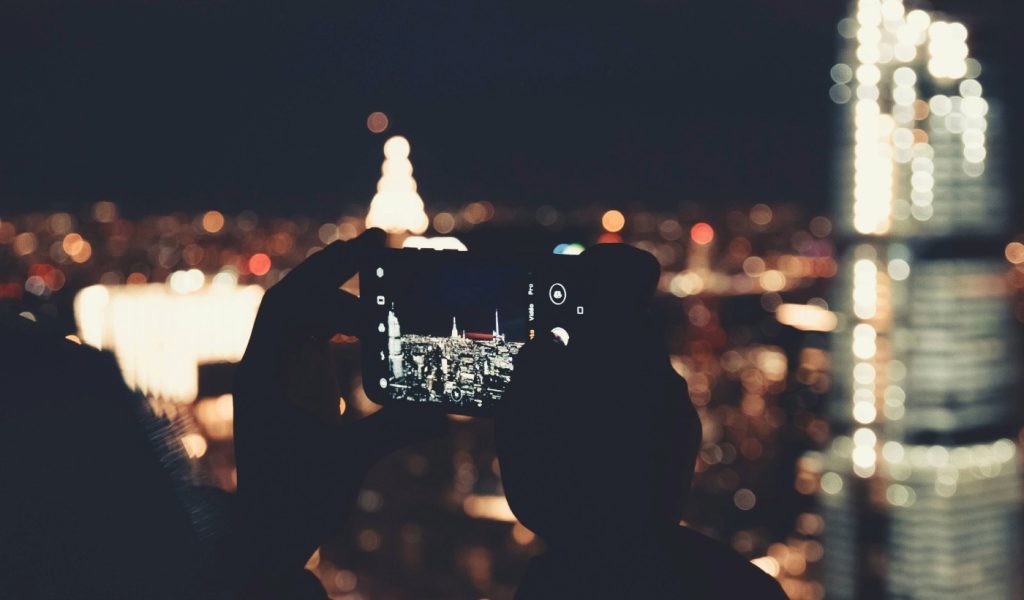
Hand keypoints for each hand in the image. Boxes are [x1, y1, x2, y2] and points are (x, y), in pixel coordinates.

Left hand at [232, 229, 445, 594]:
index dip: (332, 295)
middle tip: (379, 240)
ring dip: (337, 282)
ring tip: (378, 259)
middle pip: (294, 295)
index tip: (378, 310)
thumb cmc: (296, 500)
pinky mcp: (298, 384)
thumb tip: (448, 413)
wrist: (270, 532)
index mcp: (267, 377)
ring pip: (302, 310)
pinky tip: (374, 314)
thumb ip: (396, 431)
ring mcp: (281, 372)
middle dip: (334, 264)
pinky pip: (316, 333)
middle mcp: (269, 365)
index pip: (288, 312)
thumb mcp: (348, 462)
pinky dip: (343, 314)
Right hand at [495, 244, 698, 551]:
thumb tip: (546, 344)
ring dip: (615, 372)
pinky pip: (656, 398)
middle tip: (564, 351)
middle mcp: (656, 368)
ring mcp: (676, 402)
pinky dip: (634, 405)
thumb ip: (532, 374)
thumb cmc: (564, 490)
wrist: (626, 556)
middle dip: (599, 331)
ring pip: (643, 363)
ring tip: (579, 405)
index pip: (625, 279)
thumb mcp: (522, 430)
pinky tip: (606, 435)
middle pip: (630, 323)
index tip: (585, 271)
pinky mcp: (686, 431)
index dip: (606, 268)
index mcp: (616, 355)